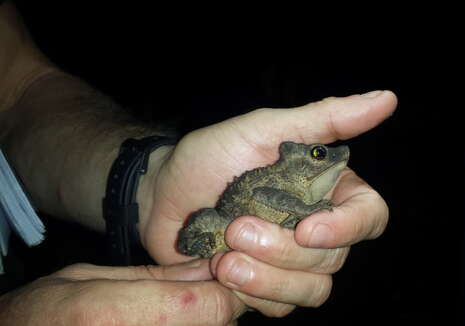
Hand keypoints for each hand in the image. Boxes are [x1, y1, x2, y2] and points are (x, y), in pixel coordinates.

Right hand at [0, 261, 244, 325]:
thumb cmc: (43, 314)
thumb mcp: (91, 279)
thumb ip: (155, 277)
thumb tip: (207, 267)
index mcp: (122, 315)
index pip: (212, 305)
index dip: (228, 287)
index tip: (225, 273)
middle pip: (218, 324)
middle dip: (220, 304)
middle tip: (208, 288)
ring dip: (208, 319)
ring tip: (184, 306)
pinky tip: (172, 320)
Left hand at [138, 90, 396, 314]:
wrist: (161, 196)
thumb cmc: (212, 156)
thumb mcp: (265, 129)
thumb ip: (326, 119)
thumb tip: (387, 98)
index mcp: (326, 188)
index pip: (370, 214)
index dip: (348, 227)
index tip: (306, 228)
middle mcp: (317, 227)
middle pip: (336, 257)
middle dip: (285, 250)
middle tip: (237, 230)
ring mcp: (292, 260)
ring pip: (315, 289)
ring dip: (271, 279)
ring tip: (225, 261)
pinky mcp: (266, 286)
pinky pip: (283, 308)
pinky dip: (256, 295)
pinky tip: (225, 273)